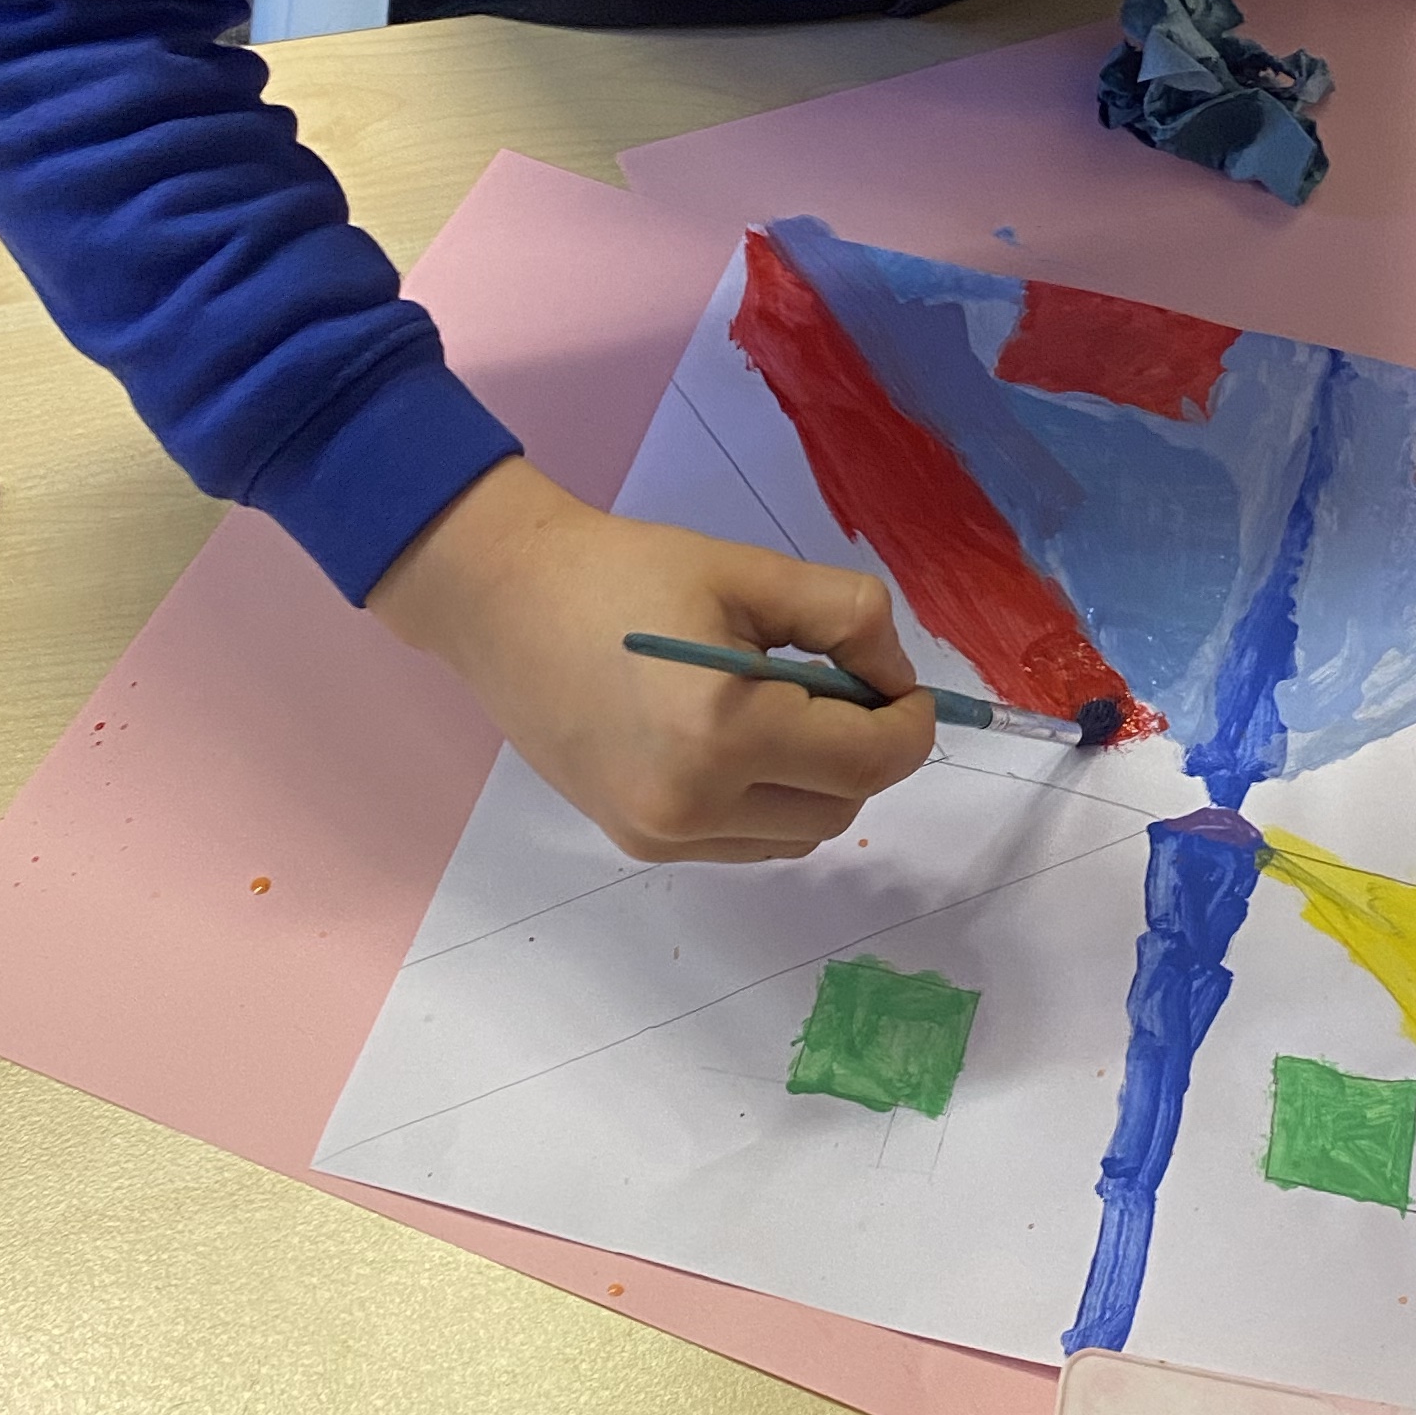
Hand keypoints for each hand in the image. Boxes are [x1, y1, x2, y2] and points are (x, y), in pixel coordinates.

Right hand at [370, 454, 937, 862]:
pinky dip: (768, 800)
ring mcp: (661, 834)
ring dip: (817, 781)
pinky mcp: (637, 842)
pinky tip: (735, 740)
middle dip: (863, 749)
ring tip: (779, 708)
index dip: (912, 724)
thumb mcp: (751, 572)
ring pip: (798, 834)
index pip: (871, 760)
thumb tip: (897, 679)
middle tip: (840, 685)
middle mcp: (693, 803)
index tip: (907, 690)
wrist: (503, 600)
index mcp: (726, 730)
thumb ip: (849, 619)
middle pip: (842, 805)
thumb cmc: (626, 573)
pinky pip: (745, 842)